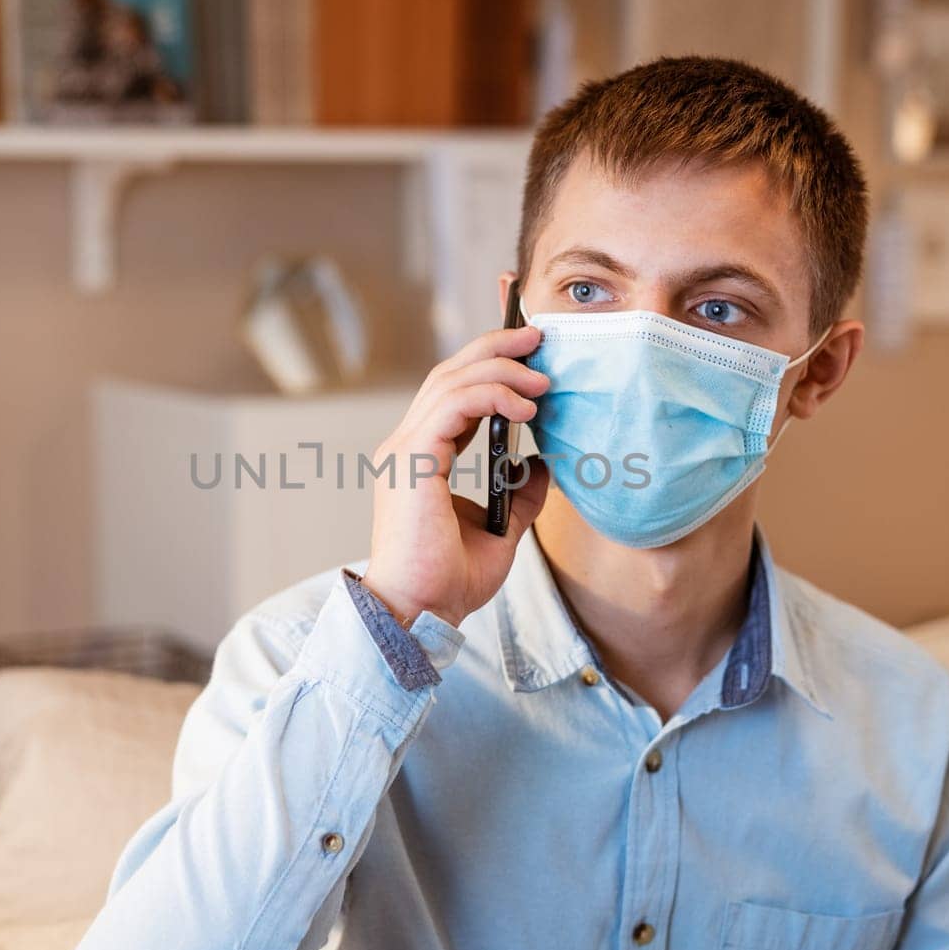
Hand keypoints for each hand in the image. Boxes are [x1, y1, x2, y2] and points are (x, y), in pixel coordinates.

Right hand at [360, 324, 551, 627]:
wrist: (419, 612)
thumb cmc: (447, 581)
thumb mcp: (499, 530)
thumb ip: (518, 494)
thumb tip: (539, 465)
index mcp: (419, 457)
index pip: (450, 392)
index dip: (488, 366)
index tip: (530, 356)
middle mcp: (407, 445)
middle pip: (449, 373)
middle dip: (496, 348)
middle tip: (538, 336)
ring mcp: (405, 449)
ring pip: (452, 380)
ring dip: (502, 369)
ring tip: (543, 377)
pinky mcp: (413, 459)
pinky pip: (455, 405)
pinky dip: (493, 395)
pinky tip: (526, 405)